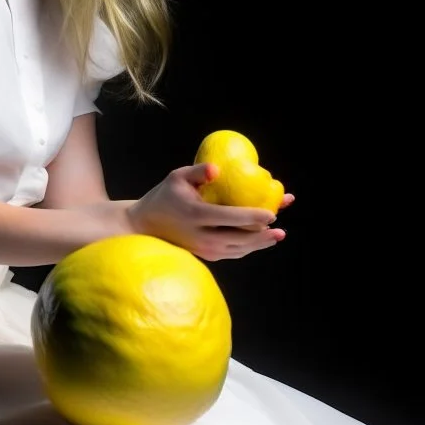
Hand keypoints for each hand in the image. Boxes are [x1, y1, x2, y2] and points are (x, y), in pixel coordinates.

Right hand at [127, 163, 286, 261]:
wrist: (144, 225)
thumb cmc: (164, 196)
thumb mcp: (177, 177)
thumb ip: (198, 171)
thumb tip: (217, 169)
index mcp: (197, 214)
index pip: (232, 218)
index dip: (254, 217)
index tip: (271, 214)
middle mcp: (201, 235)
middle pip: (240, 239)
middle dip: (263, 236)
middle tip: (281, 230)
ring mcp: (202, 248)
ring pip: (237, 249)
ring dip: (259, 245)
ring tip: (275, 237)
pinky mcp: (203, 255)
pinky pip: (230, 253)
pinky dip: (246, 248)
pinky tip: (257, 242)